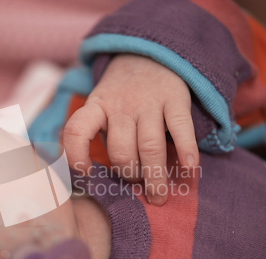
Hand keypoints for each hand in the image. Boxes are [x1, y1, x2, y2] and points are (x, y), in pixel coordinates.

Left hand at [63, 53, 198, 205]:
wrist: (149, 55)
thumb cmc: (122, 96)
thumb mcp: (101, 107)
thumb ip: (100, 135)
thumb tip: (96, 177)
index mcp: (97, 107)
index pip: (77, 130)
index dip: (77, 154)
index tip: (86, 172)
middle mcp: (121, 105)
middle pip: (121, 149)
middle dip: (129, 174)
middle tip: (137, 184)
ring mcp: (149, 101)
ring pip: (149, 145)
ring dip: (154, 175)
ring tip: (158, 196)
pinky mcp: (175, 98)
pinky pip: (180, 127)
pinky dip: (186, 149)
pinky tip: (189, 168)